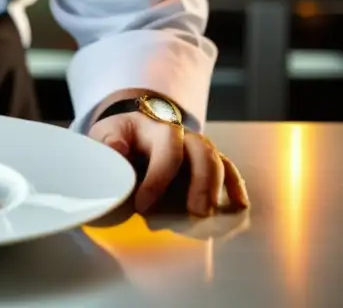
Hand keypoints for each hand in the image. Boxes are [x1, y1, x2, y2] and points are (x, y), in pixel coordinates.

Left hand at [89, 113, 249, 216]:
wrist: (130, 129)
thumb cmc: (117, 137)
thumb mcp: (104, 135)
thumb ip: (108, 143)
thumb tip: (117, 149)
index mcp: (154, 126)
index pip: (166, 150)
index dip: (158, 180)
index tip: (142, 207)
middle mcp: (181, 134)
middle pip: (202, 151)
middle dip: (201, 182)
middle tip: (195, 211)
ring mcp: (196, 146)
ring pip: (217, 160)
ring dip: (216, 188)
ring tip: (207, 214)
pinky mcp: (206, 160)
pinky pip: (227, 168)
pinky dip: (235, 186)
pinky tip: (239, 205)